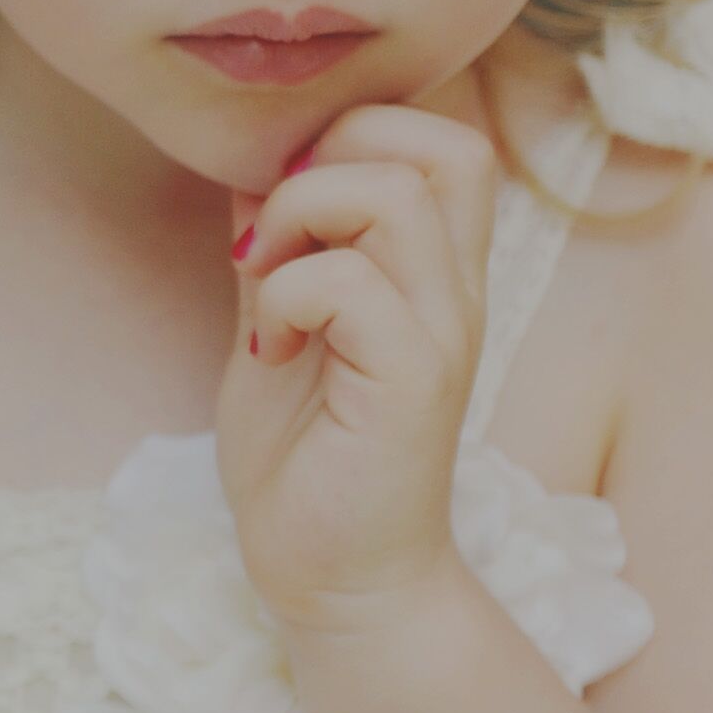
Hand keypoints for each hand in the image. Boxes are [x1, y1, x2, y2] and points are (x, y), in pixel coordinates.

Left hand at [217, 103, 498, 631]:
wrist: (330, 577)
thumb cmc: (304, 454)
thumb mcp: (278, 318)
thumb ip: (282, 241)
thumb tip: (257, 159)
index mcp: (432, 269)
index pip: (441, 137)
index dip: (352, 134)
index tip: (279, 204)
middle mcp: (455, 291)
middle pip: (444, 145)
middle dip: (331, 156)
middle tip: (273, 233)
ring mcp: (442, 334)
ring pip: (396, 196)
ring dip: (299, 219)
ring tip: (263, 283)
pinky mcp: (415, 384)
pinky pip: (351, 285)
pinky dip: (286, 295)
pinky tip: (267, 346)